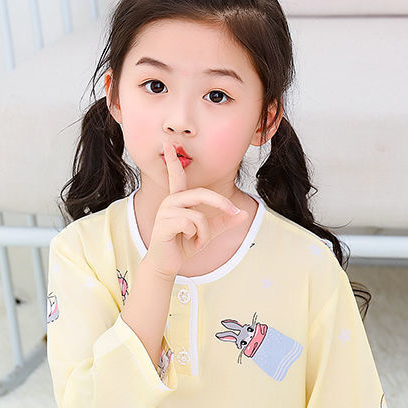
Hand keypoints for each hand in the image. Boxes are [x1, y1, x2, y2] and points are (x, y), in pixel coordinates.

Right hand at [144, 140, 245, 279]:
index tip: (167, 143)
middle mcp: (170, 201)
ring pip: (199, 216)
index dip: (174, 160)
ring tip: (198, 241)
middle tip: (235, 213)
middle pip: (202, 193)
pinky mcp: (163, 224)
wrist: (167, 265)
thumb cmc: (183, 245)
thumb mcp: (208, 232)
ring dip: (205, 232)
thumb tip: (244, 213)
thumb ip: (224, 222)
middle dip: (221, 204)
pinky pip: (191, 224)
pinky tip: (188, 243)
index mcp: (179, 199)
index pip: (177, 176)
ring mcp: (165, 212)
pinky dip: (197, 238)